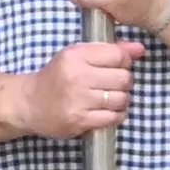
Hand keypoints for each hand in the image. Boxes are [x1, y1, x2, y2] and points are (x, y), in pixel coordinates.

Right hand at [12, 39, 143, 138]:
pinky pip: (113, 118)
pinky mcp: (79, 120)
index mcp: (75, 56)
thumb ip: (109, 50)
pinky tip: (106, 111)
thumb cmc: (56, 77)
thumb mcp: (77, 56)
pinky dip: (116, 115)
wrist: (29, 103)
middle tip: (115, 84)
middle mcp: (76, 77)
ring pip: (121, 99)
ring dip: (121, 100)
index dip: (125, 62)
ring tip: (110, 99)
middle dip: (125, 82)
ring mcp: (78, 100)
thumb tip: (140, 49)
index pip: (118, 56)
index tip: (118, 66)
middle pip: (123, 78)